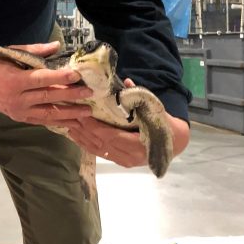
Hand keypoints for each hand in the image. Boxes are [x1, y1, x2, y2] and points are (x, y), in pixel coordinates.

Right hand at [0, 41, 94, 125]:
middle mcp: (17, 99)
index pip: (42, 80)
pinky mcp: (18, 118)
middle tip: (90, 94)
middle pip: (49, 98)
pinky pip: (41, 121)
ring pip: (48, 114)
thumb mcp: (9, 53)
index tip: (77, 76)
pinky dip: (57, 121)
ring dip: (69, 114)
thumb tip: (57, 46)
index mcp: (14, 80)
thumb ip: (34, 51)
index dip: (61, 78)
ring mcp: (18, 111)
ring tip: (87, 112)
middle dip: (72, 97)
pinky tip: (71, 120)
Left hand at [63, 78, 189, 167]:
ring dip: (82, 139)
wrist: (175, 142)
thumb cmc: (164, 123)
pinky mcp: (121, 162)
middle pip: (101, 144)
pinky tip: (77, 137)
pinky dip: (88, 145)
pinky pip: (101, 154)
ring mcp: (125, 161)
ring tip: (69, 126)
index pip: (111, 136)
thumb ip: (139, 97)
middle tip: (70, 117)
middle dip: (84, 131)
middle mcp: (130, 157)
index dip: (95, 127)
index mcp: (138, 145)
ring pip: (99, 151)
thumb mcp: (154, 108)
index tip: (83, 115)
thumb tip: (126, 82)